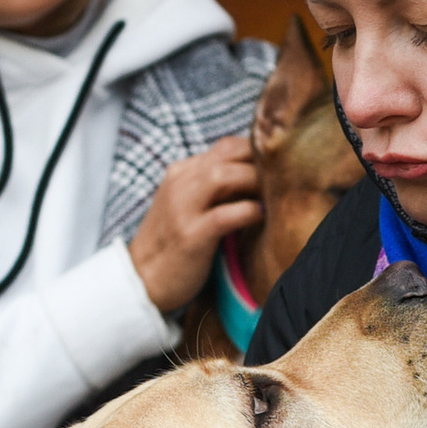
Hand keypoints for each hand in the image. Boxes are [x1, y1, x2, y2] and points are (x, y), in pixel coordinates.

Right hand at [128, 136, 263, 314]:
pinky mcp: (191, 235)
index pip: (226, 146)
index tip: (278, 169)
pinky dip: (250, 211)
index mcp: (180, 172)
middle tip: (285, 179)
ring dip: (255, 182)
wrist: (142, 281)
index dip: (256, 153)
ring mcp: (182, 208)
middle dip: (261, 163)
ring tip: (275, 194)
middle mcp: (179, 183)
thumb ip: (214, 189)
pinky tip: (263, 216)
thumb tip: (258, 179)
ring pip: (225, 176)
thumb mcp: (188, 205)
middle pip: (229, 153)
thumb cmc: (173, 245)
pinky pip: (226, 214)